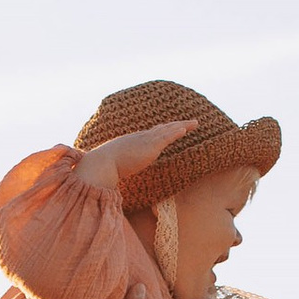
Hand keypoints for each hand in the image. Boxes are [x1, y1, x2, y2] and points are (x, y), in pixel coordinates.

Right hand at [74, 116, 193, 194]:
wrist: (103, 162)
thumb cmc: (107, 166)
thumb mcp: (118, 165)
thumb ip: (123, 167)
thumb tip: (119, 175)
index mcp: (136, 142)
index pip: (154, 133)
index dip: (165, 130)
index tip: (174, 127)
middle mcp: (143, 138)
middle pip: (164, 129)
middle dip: (178, 125)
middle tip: (191, 123)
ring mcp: (147, 140)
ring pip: (169, 130)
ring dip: (183, 126)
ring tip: (195, 124)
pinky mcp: (150, 146)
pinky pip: (166, 137)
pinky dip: (176, 132)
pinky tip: (184, 130)